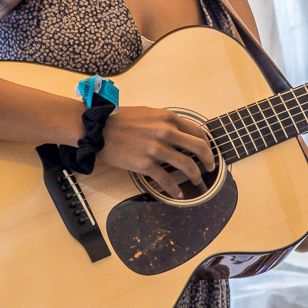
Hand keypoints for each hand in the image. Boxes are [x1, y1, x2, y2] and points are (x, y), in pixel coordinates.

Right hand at [97, 106, 215, 197]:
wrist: (97, 128)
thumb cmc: (119, 120)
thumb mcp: (148, 113)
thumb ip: (165, 122)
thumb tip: (179, 134)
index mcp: (168, 118)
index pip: (197, 131)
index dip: (206, 143)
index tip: (207, 151)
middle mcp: (166, 132)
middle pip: (199, 148)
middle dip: (208, 160)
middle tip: (210, 167)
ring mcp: (156, 149)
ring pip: (187, 165)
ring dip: (195, 175)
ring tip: (196, 180)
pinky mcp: (145, 164)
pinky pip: (166, 180)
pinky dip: (174, 189)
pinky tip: (177, 194)